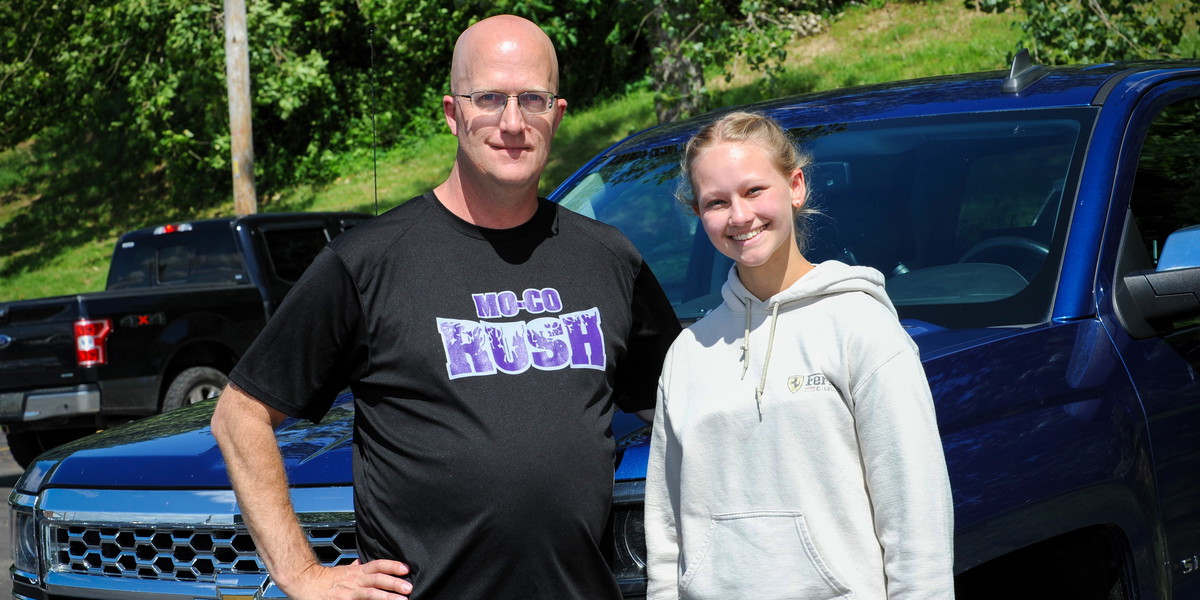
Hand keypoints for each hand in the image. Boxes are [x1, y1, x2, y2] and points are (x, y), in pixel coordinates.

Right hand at [282, 559, 412, 599]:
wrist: (304, 582)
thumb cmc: (325, 578)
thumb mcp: (344, 569)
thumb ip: (356, 567)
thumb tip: (364, 562)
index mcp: (357, 571)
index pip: (378, 565)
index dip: (392, 566)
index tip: (406, 568)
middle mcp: (355, 580)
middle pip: (378, 578)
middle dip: (394, 582)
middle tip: (409, 586)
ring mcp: (350, 592)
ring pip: (371, 593)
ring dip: (387, 596)